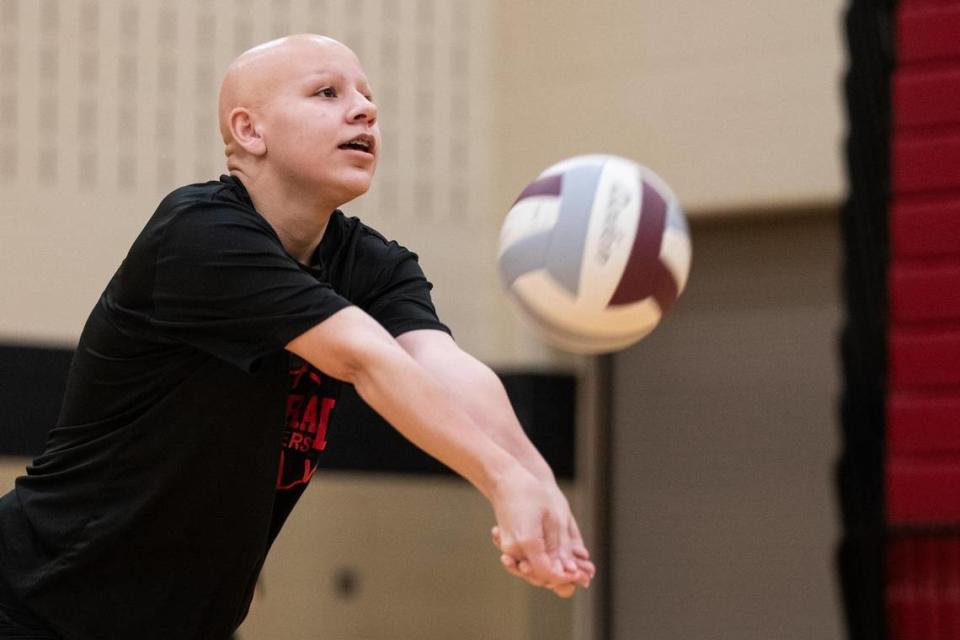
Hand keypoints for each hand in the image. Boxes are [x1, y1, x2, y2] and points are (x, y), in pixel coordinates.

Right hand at [488, 471, 594, 596]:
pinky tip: (550, 557)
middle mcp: (514, 550)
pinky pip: (523, 561)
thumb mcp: (552, 518)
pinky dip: (537, 563)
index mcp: (527, 543)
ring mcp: (508, 548)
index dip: (564, 577)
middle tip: (575, 570)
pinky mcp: (506, 544)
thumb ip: (559, 547)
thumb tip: (570, 571)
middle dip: (557, 577)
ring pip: (530, 571)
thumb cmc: (530, 493)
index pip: (547, 573)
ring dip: (548, 571)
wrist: (504, 480)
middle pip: (537, 576)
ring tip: (565, 564)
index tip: (578, 573)